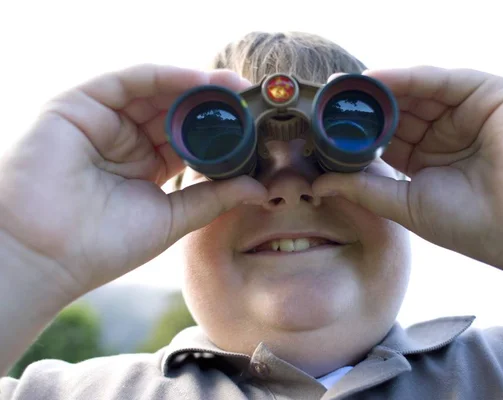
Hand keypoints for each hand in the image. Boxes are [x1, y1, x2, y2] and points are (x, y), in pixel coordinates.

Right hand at [0, 64, 265, 299]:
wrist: (45, 256)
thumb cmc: (103, 246)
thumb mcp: (172, 218)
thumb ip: (213, 198)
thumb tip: (259, 189)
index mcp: (147, 167)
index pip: (191, 138)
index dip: (224, 130)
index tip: (258, 126)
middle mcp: (127, 140)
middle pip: (177, 111)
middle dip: (216, 104)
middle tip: (253, 98)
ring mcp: (104, 121)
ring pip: (157, 92)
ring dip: (197, 86)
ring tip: (234, 86)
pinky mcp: (80, 105)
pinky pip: (130, 81)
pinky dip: (166, 77)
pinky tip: (199, 81)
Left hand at [313, 66, 502, 274]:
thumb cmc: (473, 224)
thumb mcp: (407, 204)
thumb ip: (365, 189)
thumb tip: (318, 184)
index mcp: (427, 158)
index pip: (386, 136)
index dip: (355, 131)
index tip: (322, 126)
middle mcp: (445, 132)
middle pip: (397, 110)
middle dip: (363, 107)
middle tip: (326, 102)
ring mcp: (466, 111)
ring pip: (416, 92)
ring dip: (379, 90)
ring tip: (344, 90)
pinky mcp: (489, 93)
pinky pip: (440, 80)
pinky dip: (408, 78)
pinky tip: (375, 80)